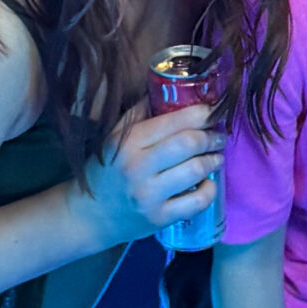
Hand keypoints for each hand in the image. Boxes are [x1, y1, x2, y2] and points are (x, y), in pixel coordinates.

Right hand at [84, 102, 223, 243]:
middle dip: (210, 137)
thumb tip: (165, 89)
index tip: (212, 112)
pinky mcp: (159, 218)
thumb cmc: (105, 173)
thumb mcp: (113, 140)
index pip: (172, 122)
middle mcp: (137, 168)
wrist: (89, 217)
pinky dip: (210, 190)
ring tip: (216, 157)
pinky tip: (208, 183)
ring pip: (195, 171)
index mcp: (126, 143)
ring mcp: (149, 195)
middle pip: (188, 144)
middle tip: (218, 136)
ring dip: (213, 160)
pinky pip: (197, 202)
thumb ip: (138, 115)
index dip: (200, 114)